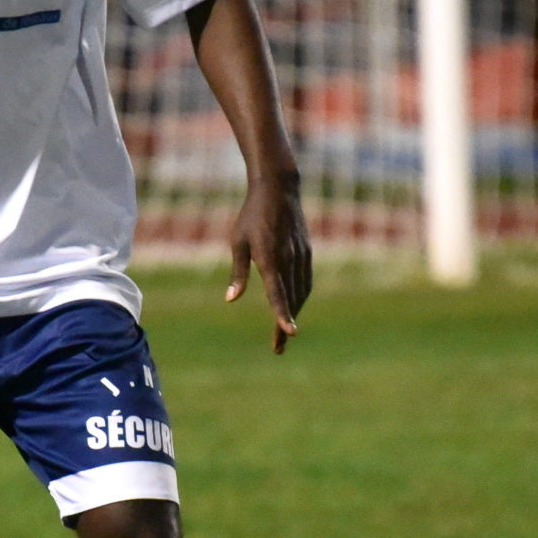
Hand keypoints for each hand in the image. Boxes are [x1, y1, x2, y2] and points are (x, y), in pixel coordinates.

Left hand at [226, 169, 310, 352]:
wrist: (278, 189)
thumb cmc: (251, 215)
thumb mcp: (238, 241)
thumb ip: (238, 272)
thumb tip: (231, 300)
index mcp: (270, 257)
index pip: (277, 292)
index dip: (282, 314)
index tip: (289, 333)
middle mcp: (289, 259)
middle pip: (290, 299)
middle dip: (284, 325)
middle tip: (278, 348)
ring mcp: (301, 255)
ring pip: (301, 292)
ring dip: (294, 313)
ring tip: (284, 333)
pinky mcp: (306, 252)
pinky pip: (306, 281)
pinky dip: (301, 297)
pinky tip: (294, 306)